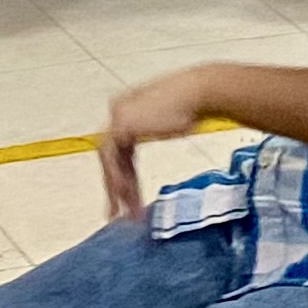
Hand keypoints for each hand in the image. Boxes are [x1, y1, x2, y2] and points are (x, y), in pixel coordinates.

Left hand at [96, 64, 216, 219]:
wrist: (198, 94)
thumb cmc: (193, 104)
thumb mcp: (172, 121)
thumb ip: (160, 128)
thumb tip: (164, 135)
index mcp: (130, 110)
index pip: (122, 152)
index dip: (126, 177)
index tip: (133, 198)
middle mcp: (120, 112)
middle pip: (113, 157)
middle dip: (117, 187)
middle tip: (120, 213)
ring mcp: (118, 116)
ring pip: (108, 160)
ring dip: (115, 188)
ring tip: (124, 213)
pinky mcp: (121, 123)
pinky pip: (111, 158)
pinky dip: (116, 177)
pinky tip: (124, 194)